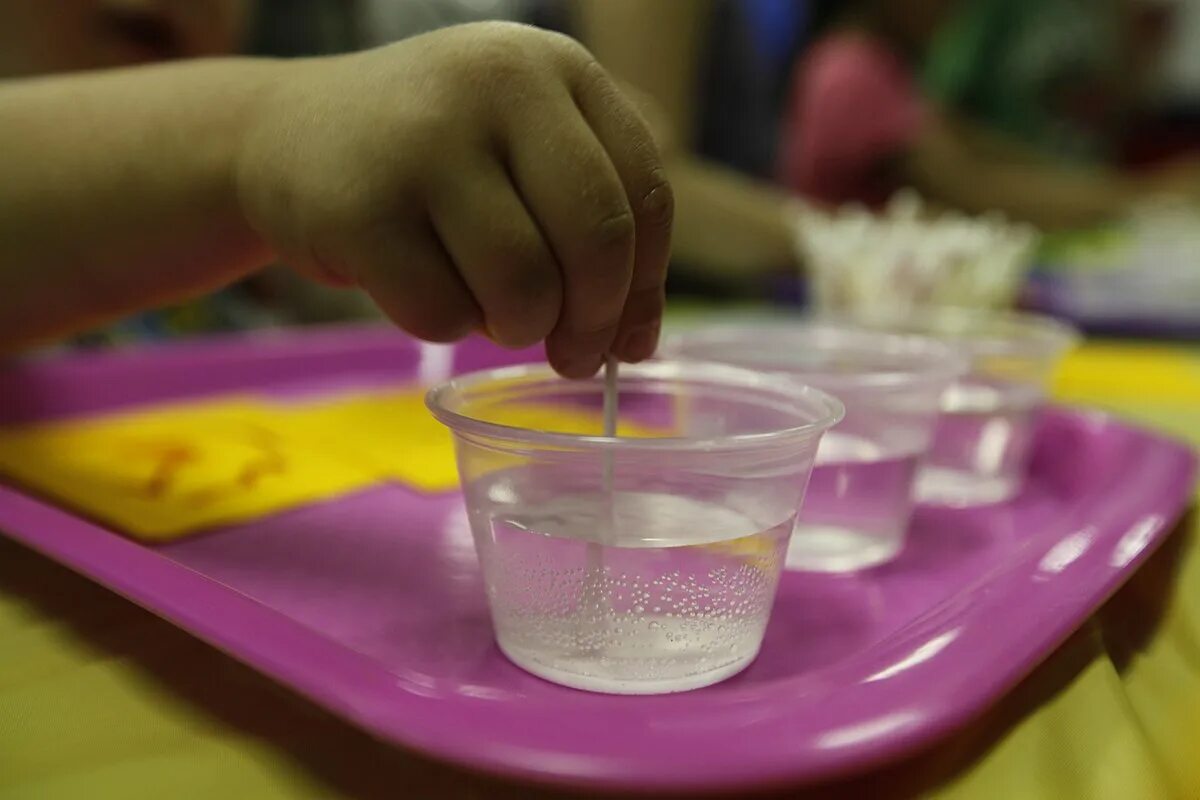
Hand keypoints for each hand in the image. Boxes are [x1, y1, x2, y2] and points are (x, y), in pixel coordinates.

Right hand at [236, 22, 671, 376]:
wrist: (280, 135)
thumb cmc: (428, 160)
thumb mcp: (519, 152)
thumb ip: (590, 222)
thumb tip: (638, 341)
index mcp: (553, 65)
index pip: (644, 189)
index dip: (645, 282)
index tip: (628, 337)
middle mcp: (495, 83)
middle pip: (596, 239)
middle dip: (594, 321)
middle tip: (575, 356)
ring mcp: (424, 141)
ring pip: (525, 286)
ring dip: (518, 327)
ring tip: (490, 310)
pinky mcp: (361, 208)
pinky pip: (445, 314)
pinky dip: (446, 326)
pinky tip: (422, 288)